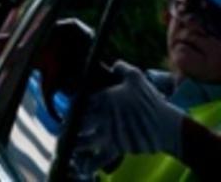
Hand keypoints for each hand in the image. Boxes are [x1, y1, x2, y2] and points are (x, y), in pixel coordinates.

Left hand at [70, 61, 183, 177]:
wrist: (168, 126)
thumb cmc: (151, 101)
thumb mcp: (137, 77)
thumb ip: (122, 68)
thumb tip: (113, 64)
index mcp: (104, 97)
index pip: (78, 101)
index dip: (70, 105)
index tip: (68, 110)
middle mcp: (103, 116)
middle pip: (75, 121)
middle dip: (66, 125)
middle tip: (62, 129)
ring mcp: (108, 133)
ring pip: (82, 141)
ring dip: (71, 144)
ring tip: (64, 146)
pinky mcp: (117, 148)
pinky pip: (98, 159)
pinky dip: (88, 164)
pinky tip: (81, 166)